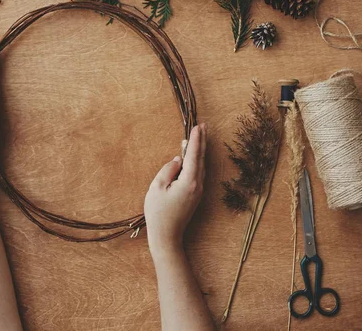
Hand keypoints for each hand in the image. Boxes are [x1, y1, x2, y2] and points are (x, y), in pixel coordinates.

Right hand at [144, 124, 206, 254]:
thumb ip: (168, 169)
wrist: (166, 236)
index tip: (197, 127)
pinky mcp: (195, 196)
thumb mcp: (157, 187)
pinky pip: (198, 173)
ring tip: (200, 137)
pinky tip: (194, 157)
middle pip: (201, 158)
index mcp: (189, 181)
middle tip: (204, 126)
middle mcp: (197, 185)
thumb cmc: (158, 212)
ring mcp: (198, 191)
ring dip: (200, 151)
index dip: (195, 140)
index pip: (193, 155)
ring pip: (201, 166)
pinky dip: (197, 161)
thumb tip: (178, 160)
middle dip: (202, 141)